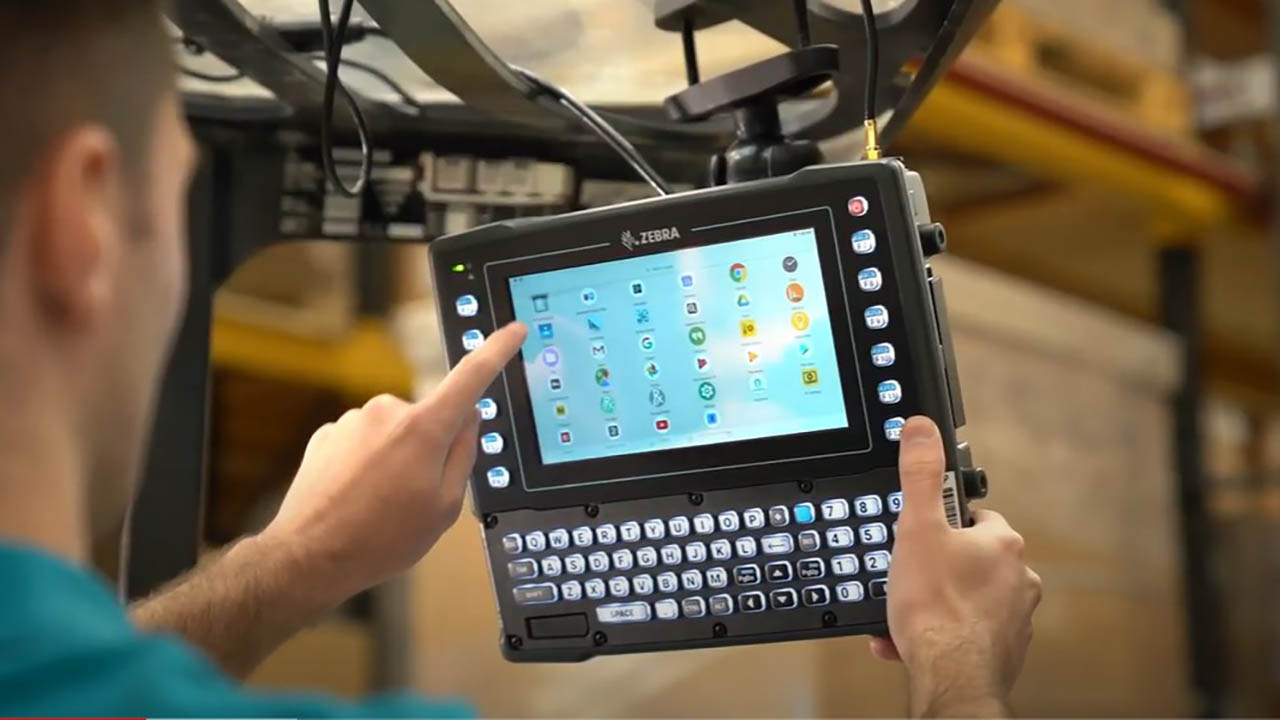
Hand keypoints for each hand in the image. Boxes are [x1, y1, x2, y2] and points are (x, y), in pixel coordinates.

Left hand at [259, 321, 526, 608]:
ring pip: (394, 434)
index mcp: (424, 428)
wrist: (310, 555)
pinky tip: (356, 499)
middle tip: (414, 498)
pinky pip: (363, 444)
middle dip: (428, 451)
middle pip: (429, 420)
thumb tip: (468, 421)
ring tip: (379, 506)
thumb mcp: (445, 507)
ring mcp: (354, 420)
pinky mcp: (329, 433)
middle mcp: (388, 412)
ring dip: (394, 462)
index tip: (514, 330)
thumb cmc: (380, 539)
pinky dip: (366, 467)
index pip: (472, 377)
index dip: (498, 350)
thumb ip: (464, 456)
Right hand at [868, 417, 1041, 717]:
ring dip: (936, 600)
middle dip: (937, 565)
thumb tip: (923, 428)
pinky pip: (966, 628)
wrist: (950, 676)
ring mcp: (1014, 615)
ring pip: (967, 595)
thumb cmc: (937, 608)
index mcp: (1003, 543)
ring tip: (907, 609)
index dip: (941, 521)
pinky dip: (942, 630)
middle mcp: (1018, 577)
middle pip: (969, 556)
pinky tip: (914, 637)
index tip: (920, 532)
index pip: (973, 515)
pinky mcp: (1002, 647)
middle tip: (907, 574)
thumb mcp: (916, 528)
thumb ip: (920, 475)